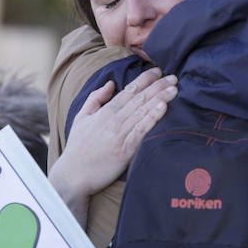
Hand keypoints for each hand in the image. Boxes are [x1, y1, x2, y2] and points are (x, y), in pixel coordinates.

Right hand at [49, 67, 177, 226]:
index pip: (128, 91)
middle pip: (139, 99)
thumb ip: (95, 99)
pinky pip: (141, 131)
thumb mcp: (81, 118)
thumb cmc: (78, 148)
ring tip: (174, 88)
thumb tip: (111, 83)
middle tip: (173, 77)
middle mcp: (113, 121)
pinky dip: (152, 118)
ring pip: (143, 112)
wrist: (74, 175)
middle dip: (158, 86)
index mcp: (104, 112)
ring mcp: (120, 135)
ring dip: (160, 99)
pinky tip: (163, 108)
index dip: (144, 80)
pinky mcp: (125, 150)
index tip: (157, 72)